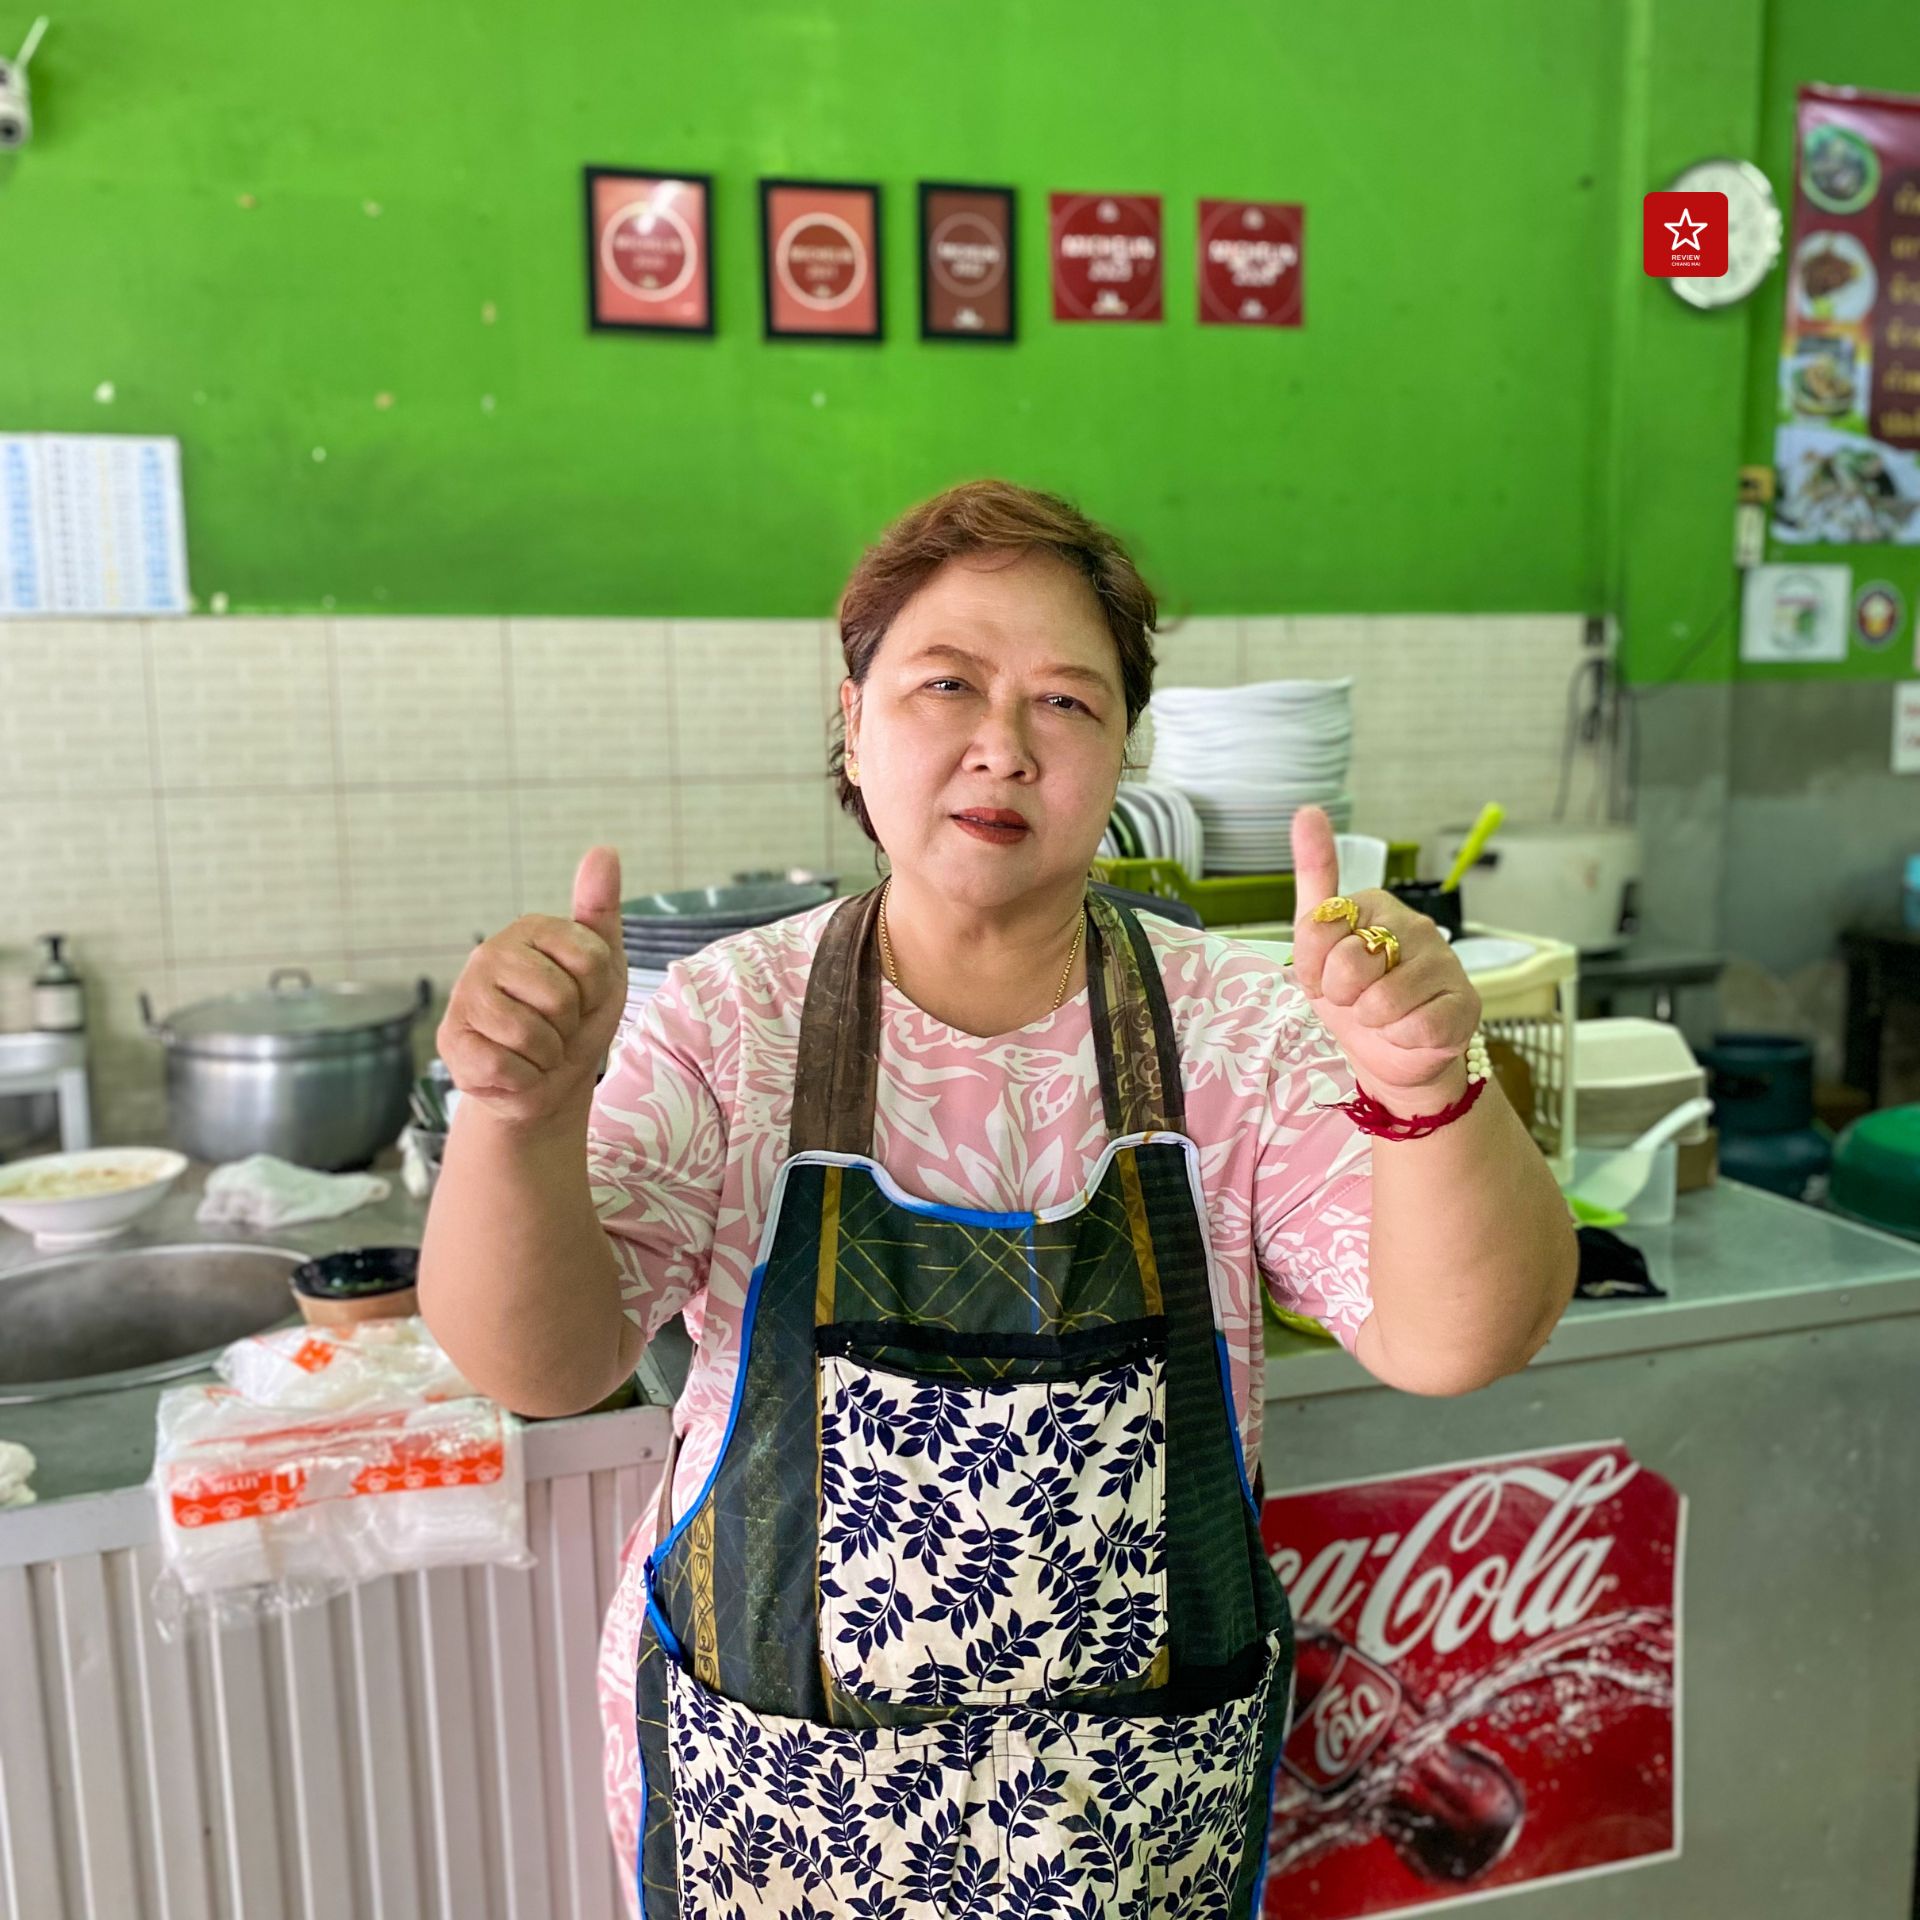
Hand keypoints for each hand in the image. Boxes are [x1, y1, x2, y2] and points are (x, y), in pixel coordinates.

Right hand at [437, 846, 626, 1128]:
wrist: (547, 1083)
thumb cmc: (575, 1020)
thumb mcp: (602, 967)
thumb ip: (600, 910)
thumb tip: (604, 850)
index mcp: (531, 930)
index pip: (591, 960)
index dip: (597, 992)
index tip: (584, 997)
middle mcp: (490, 953)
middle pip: (560, 997)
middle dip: (570, 1026)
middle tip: (557, 1027)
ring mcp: (465, 995)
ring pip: (532, 1034)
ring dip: (547, 1055)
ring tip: (536, 1048)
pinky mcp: (451, 1041)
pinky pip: (505, 1065)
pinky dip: (523, 1078)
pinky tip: (513, 1068)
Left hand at [1289, 809, 1479, 1113]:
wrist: (1391, 1055)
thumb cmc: (1354, 998)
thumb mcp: (1317, 947)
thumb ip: (1312, 884)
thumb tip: (1307, 811)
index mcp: (1374, 904)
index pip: (1316, 928)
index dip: (1311, 968)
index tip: (1324, 976)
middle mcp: (1414, 923)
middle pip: (1348, 965)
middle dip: (1342, 996)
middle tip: (1357, 999)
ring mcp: (1444, 961)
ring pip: (1380, 1002)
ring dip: (1372, 1021)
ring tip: (1384, 1016)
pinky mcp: (1465, 1002)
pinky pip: (1413, 1026)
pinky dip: (1400, 1038)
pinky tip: (1409, 1030)